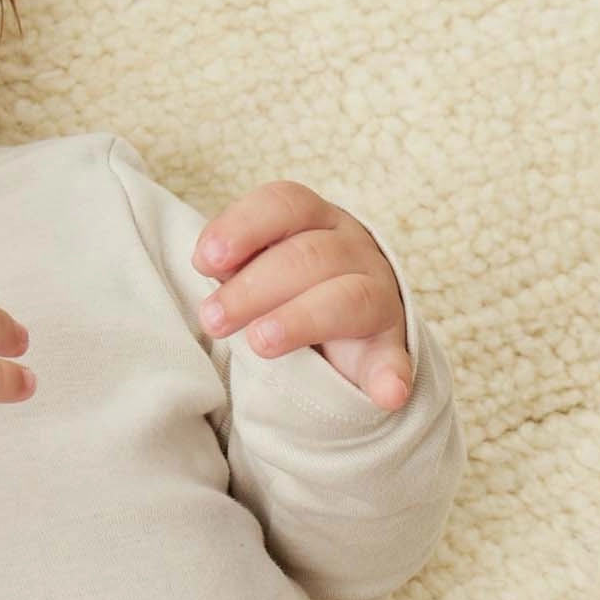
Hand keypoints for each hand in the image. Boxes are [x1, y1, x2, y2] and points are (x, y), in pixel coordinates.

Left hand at [192, 180, 412, 411]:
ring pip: (347, 297)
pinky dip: (391, 375)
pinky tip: (387, 395)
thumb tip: (209, 261)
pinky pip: (394, 358)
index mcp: (314, 219)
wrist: (343, 325)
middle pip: (308, 255)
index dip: (242, 227)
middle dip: (252, 288)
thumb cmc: (284, 287)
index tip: (205, 260)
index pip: (284, 204)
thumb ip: (235, 261)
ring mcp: (378, 294)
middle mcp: (351, 248)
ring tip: (261, 343)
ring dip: (300, 321)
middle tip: (213, 319)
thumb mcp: (256, 264)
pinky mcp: (391, 345)